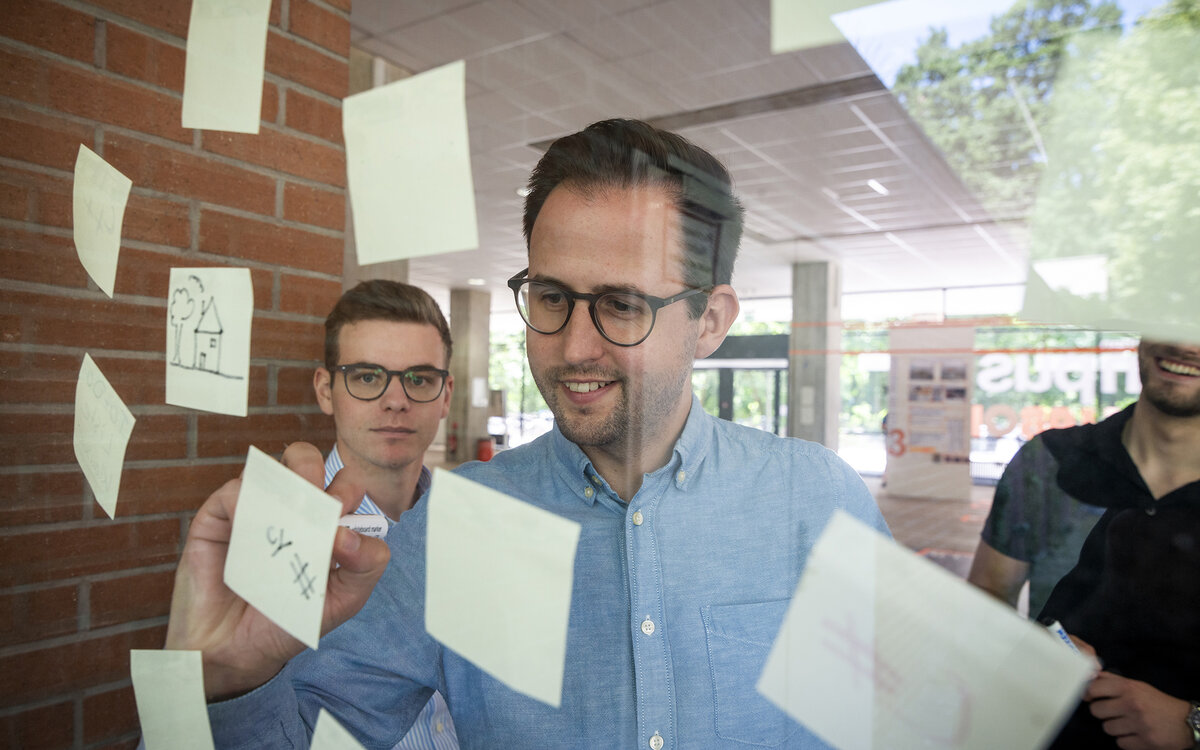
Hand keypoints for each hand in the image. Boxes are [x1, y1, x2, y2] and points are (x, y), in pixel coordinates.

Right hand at [164, 443, 390, 700]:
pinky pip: (235, 490)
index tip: (343, 522)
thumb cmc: (288, 622)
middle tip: (322, 504)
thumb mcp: (341, 601)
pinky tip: (253, 523)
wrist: (232, 652)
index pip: (345, 488)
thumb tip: (351, 534)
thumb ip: (364, 567)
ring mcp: (256, 510)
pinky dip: (247, 499)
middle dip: (322, 473)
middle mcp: (292, 510)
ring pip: (276, 466)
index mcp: (325, 524)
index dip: (350, 494)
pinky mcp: (220, 518)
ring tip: (297, 502)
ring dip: (290, 474)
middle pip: (310, 464)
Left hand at [1085, 670, 1191, 749]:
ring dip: (1115, 728)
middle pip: (1096, 711)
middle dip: (1102, 713)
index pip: (1094, 688)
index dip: (1089, 694)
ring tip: (1128, 724)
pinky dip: (1126, 740)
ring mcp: (1138, 724)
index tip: (1091, 697)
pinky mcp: (1145, 742)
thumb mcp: (1138, 686)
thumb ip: (1113, 681)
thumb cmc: (1158, 703)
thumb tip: (1088, 677)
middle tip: (1113, 712)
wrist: (1186, 723)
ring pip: (1107, 728)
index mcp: (1129, 688)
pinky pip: (1120, 743)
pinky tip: (1135, 734)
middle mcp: (1132, 705)